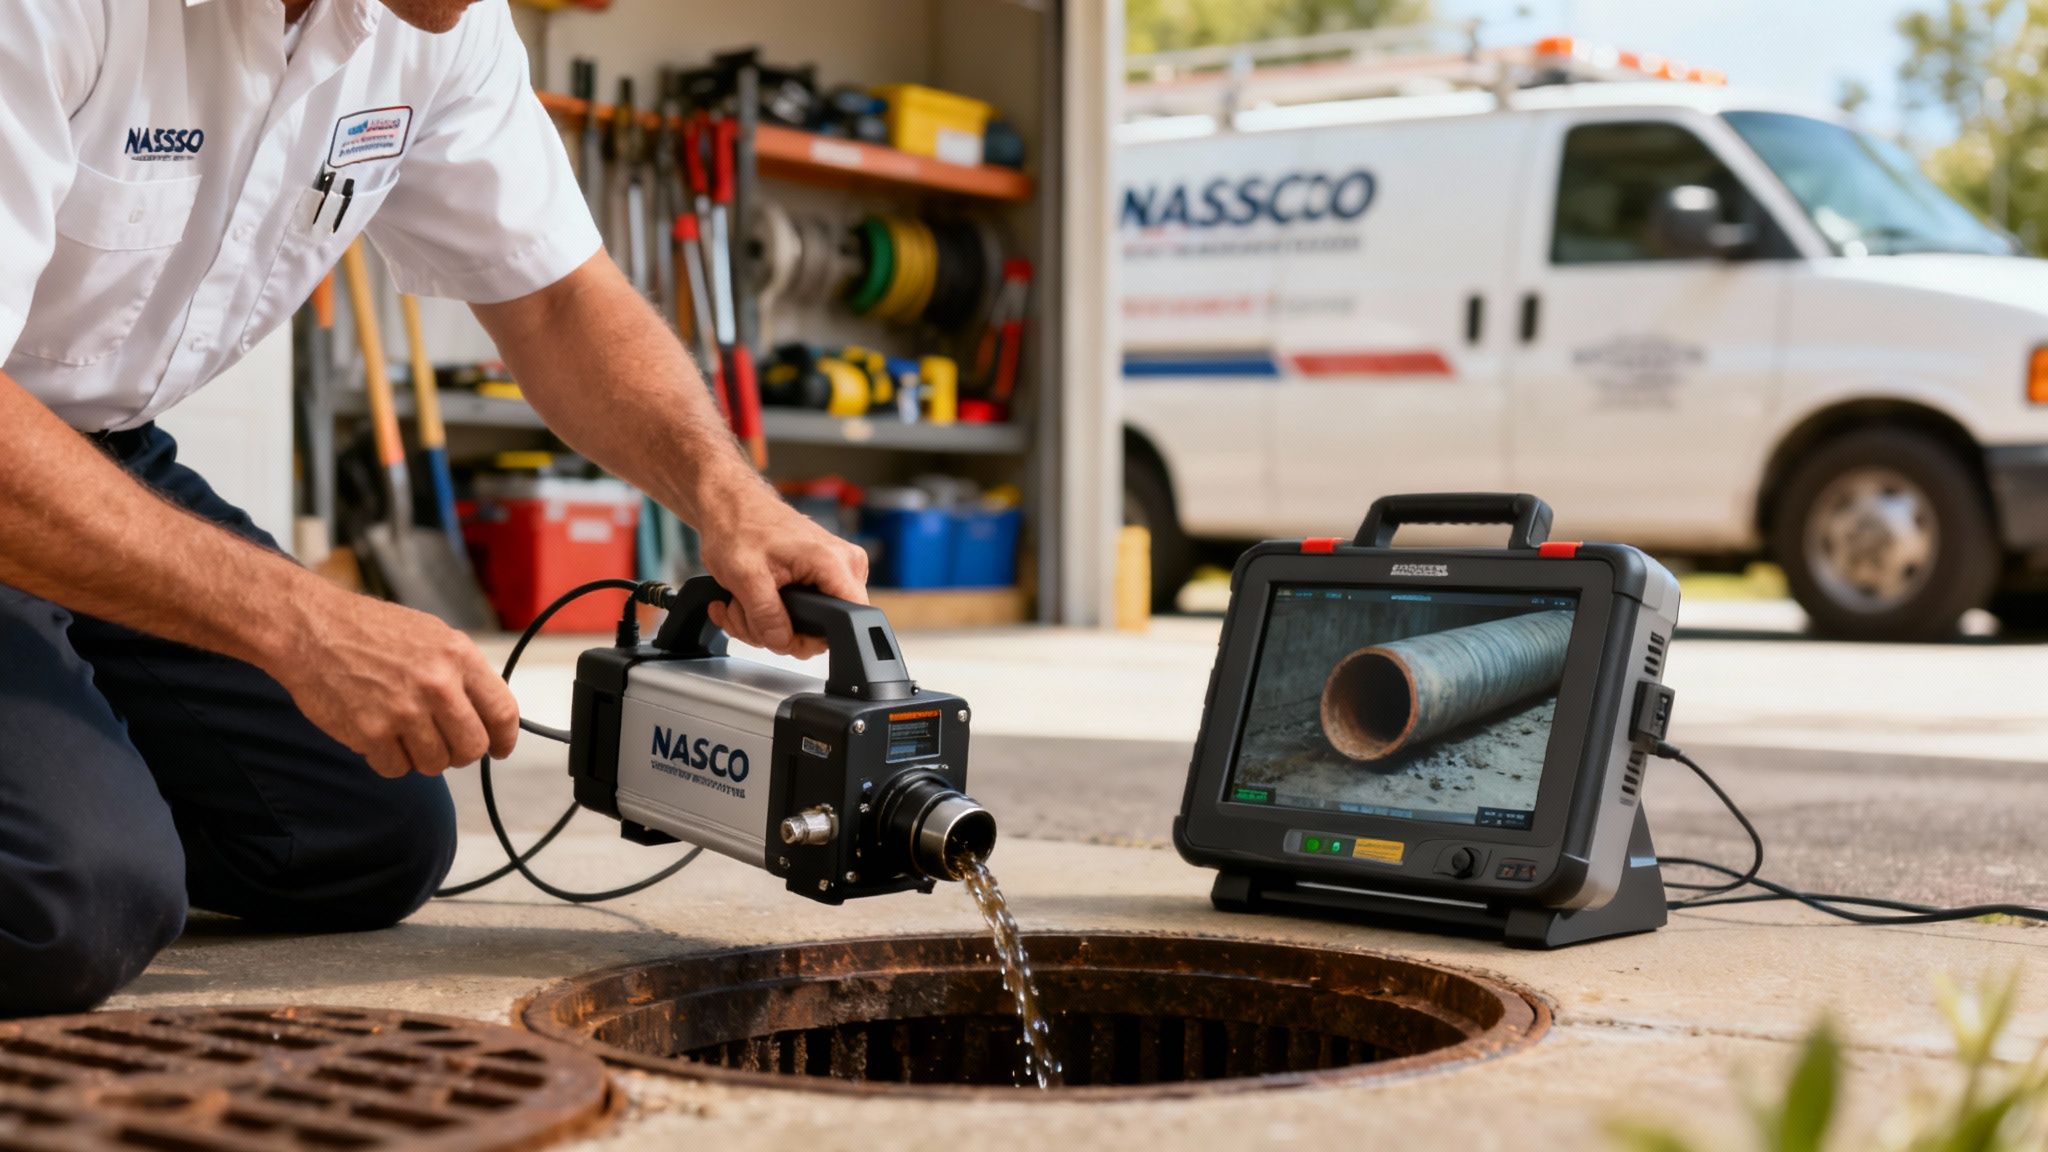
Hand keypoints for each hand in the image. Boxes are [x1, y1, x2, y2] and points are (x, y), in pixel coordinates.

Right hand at [269, 591, 520, 777]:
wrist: (311, 628)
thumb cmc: (371, 631)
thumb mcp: (432, 635)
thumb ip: (463, 673)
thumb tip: (488, 715)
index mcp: (458, 656)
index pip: (502, 712)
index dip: (505, 739)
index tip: (499, 749)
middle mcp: (436, 685)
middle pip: (471, 748)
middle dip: (461, 753)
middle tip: (444, 744)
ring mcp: (403, 711)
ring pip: (435, 764)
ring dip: (422, 757)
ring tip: (404, 731)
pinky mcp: (370, 732)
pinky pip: (397, 769)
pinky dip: (390, 760)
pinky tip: (379, 735)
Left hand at [697, 489, 869, 657]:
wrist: (730, 503)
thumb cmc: (738, 525)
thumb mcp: (745, 577)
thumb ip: (767, 617)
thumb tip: (783, 642)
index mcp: (833, 562)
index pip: (850, 622)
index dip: (811, 637)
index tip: (779, 632)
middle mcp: (844, 565)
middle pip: (823, 629)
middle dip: (775, 631)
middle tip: (745, 614)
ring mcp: (835, 570)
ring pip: (808, 624)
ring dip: (764, 624)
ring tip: (740, 604)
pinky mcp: (823, 574)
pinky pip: (804, 612)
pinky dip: (769, 613)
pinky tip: (746, 602)